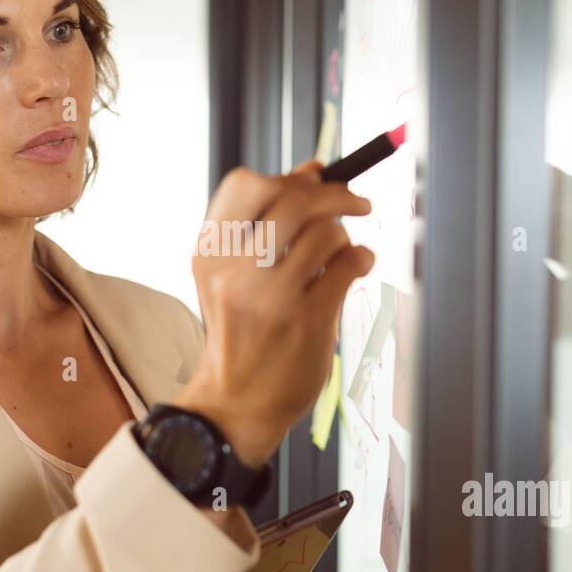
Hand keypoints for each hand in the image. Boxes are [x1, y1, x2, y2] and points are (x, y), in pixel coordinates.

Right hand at [175, 161, 373, 466]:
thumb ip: (267, 223)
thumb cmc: (242, 331)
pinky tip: (353, 270)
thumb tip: (313, 170)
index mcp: (210, 252)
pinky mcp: (306, 321)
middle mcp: (235, 271)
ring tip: (341, 254)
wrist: (236, 402)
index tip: (314, 181)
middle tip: (356, 204)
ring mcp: (272, 297)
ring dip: (345, 236)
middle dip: (335, 195)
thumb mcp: (233, 275)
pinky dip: (361, 259)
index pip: (247, 183)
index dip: (288, 177)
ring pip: (326, 232)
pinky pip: (349, 265)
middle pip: (294, 199)